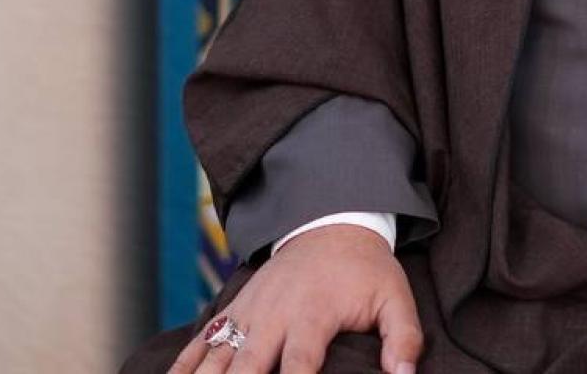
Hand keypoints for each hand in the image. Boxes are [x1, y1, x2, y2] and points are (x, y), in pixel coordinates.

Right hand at [170, 225, 422, 373]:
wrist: (330, 226)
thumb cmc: (365, 271)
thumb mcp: (395, 297)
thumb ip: (403, 339)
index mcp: (314, 314)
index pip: (299, 364)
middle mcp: (273, 315)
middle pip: (247, 366)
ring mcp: (247, 313)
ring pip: (215, 358)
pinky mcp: (233, 312)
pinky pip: (200, 343)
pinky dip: (183, 367)